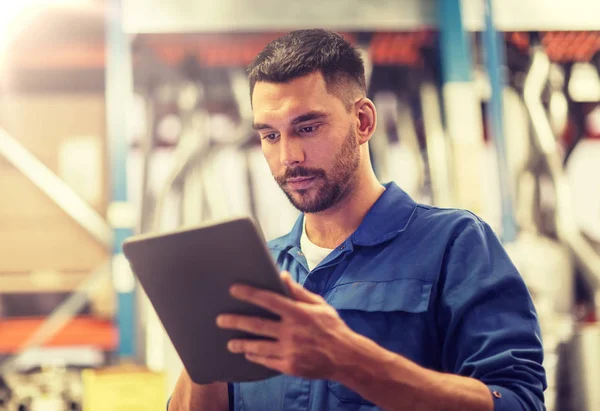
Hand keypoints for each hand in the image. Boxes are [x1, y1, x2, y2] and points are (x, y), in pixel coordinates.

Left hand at [216, 272, 355, 379]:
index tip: (234, 289)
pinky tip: (248, 353)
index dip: (250, 293)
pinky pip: (267, 361)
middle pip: (257, 325)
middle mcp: (292, 331)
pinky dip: (255, 357)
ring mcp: (290, 351)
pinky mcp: (290, 366)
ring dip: (241, 344)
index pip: (269, 300)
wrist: (346, 358)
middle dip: (235, 321)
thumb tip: (282, 275)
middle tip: (220, 319)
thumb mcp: (319, 305)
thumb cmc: (331, 327)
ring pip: (258, 346)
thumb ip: (298, 292)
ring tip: (230, 343)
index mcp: (299, 313)